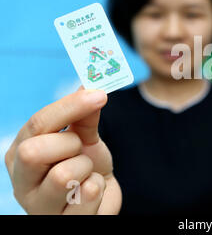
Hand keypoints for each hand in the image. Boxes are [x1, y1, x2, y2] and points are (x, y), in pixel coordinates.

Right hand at [4, 86, 121, 213]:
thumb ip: (84, 114)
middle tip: (81, 151)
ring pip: (63, 175)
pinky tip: (91, 194)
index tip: (100, 95)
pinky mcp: (61, 222)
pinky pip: (87, 195)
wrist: (100, 200)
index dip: (70, 106)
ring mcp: (38, 206)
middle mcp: (21, 181)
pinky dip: (98, 188)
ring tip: (86, 175)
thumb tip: (90, 82)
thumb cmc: (87, 167)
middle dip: (71, 145)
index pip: (37, 124)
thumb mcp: (85, 137)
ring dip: (87, 170)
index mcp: (20, 152)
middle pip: (34, 151)